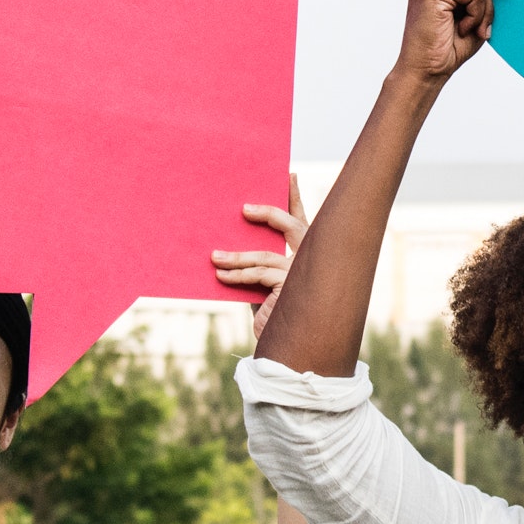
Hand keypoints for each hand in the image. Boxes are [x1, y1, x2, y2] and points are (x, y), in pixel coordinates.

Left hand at [212, 175, 307, 324]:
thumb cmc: (275, 316)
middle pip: (291, 226)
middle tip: (244, 208)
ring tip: (214, 256)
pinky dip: (236, 275)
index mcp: (306, 255)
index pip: (300, 221)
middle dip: (269, 212)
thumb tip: (231, 248)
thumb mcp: (265, 286)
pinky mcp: (288, 285)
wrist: (286, 348)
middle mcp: (309, 260)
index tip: (290, 174)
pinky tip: (221, 275)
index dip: (296, 198)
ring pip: (264, 255)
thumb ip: (260, 266)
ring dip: (235, 256)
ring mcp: (301, 272)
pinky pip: (257, 274)